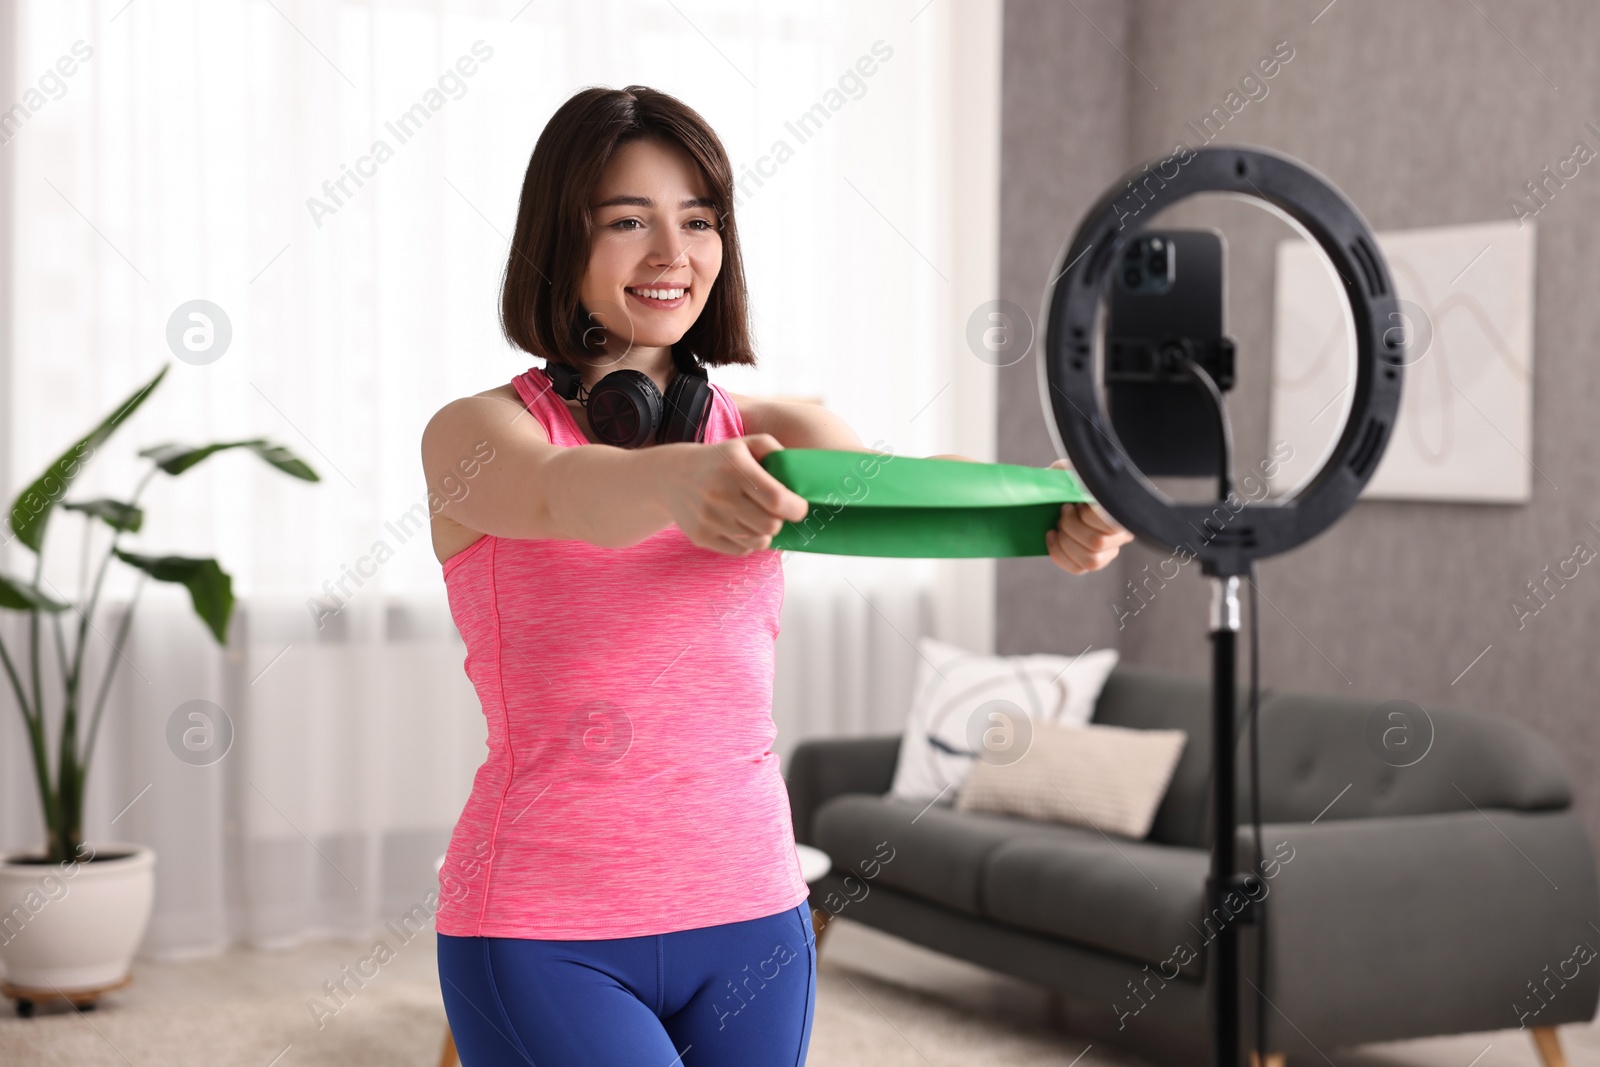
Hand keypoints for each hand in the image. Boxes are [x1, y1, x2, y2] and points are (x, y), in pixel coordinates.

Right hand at [665, 434, 810, 555]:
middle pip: (770, 525)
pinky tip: (741, 527)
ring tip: (758, 519)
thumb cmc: (720, 461)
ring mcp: (709, 518)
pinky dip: (747, 542)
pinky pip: (740, 550)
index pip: (777, 499)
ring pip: (757, 541)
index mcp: (736, 468)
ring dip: (764, 532)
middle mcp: (721, 494)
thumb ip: (774, 451)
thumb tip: (797, 475)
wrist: (672, 476)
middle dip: (780, 521)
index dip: (796, 508)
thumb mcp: (745, 444)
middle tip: (775, 512)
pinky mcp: (701, 536)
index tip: (799, 507)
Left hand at [1044, 458, 1133, 573]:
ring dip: (1066, 543)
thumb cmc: (1068, 478)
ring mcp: (1109, 549)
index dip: (1086, 516)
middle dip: (1071, 528)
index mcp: (1121, 507)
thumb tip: (1068, 478)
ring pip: (1091, 560)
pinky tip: (1052, 537)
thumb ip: (1072, 471)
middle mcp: (1122, 531)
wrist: (1059, 490)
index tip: (1072, 504)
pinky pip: (1077, 568)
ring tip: (1058, 526)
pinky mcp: (1093, 560)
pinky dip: (1059, 554)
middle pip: (1097, 543)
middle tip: (1063, 512)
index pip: (1109, 521)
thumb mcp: (1070, 468)